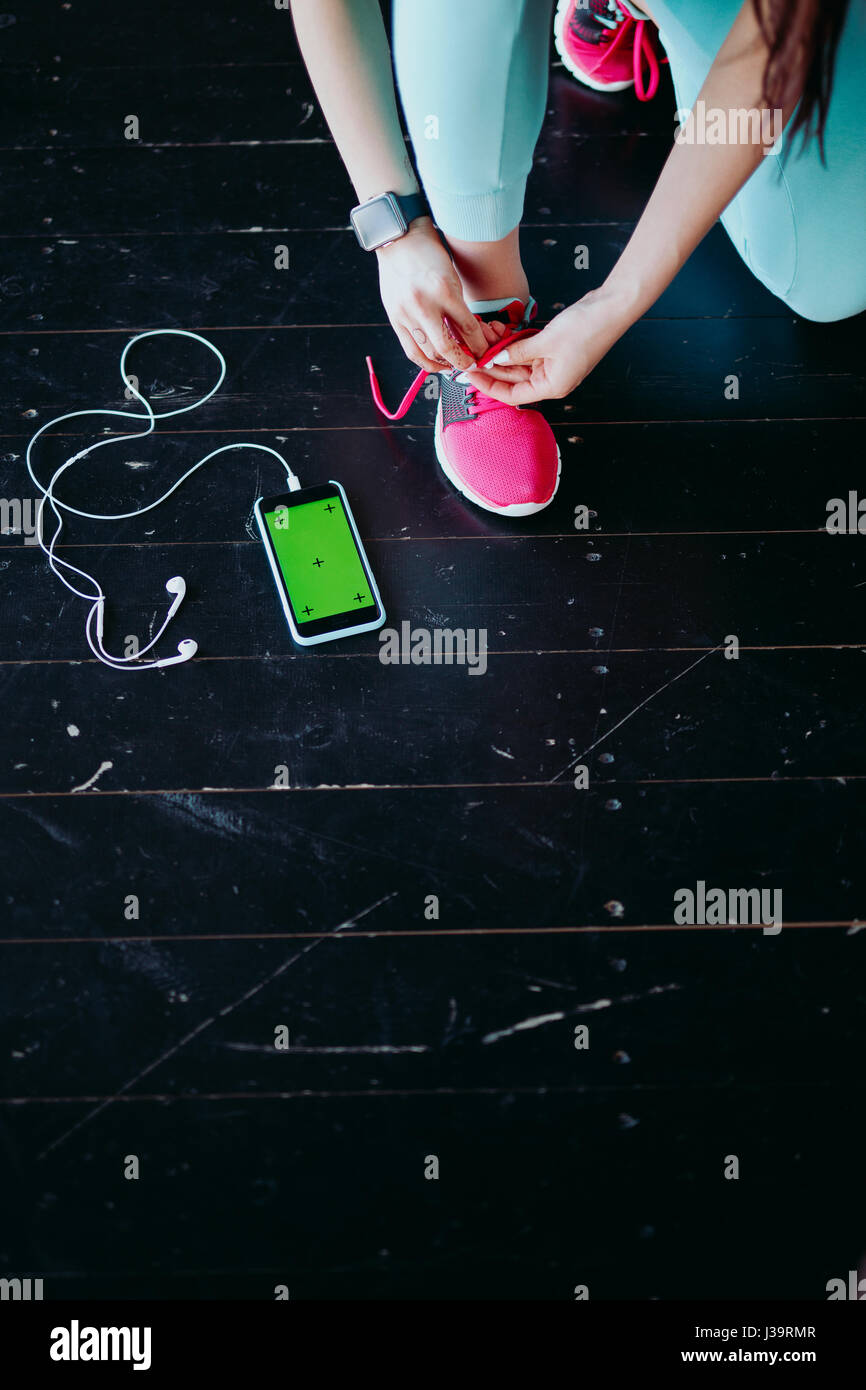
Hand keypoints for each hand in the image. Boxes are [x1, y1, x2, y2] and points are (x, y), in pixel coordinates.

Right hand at [376, 217, 489, 373]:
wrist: (398, 240)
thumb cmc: (429, 255)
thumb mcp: (451, 278)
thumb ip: (457, 309)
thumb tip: (468, 339)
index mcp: (444, 290)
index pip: (468, 328)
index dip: (479, 346)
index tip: (485, 354)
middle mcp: (423, 305)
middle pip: (447, 348)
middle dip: (463, 362)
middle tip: (472, 365)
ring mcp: (406, 313)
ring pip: (427, 353)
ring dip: (443, 364)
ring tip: (453, 365)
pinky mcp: (394, 318)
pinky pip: (410, 350)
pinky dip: (424, 361)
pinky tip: (434, 362)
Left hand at [460, 287, 635, 404]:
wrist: (611, 308)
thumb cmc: (587, 328)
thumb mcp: (546, 341)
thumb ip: (517, 352)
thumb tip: (495, 360)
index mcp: (551, 386)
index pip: (511, 395)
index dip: (488, 385)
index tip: (470, 373)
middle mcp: (551, 379)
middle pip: (512, 378)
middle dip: (491, 363)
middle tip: (471, 349)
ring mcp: (552, 364)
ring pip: (518, 362)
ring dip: (500, 350)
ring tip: (484, 334)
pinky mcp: (553, 349)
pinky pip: (526, 350)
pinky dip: (513, 342)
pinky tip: (499, 331)